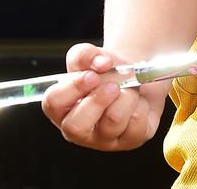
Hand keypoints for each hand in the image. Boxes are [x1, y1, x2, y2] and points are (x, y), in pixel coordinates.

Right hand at [41, 43, 164, 151]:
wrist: (136, 76)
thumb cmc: (107, 71)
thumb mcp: (92, 57)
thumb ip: (86, 54)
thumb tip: (101, 63)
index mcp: (62, 109)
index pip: (54, 104)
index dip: (73, 88)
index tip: (92, 75)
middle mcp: (79, 130)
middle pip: (76, 126)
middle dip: (98, 100)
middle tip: (113, 85)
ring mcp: (104, 139)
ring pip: (113, 122)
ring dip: (126, 97)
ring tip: (129, 88)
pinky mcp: (130, 141)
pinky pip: (137, 126)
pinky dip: (143, 106)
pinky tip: (139, 101)